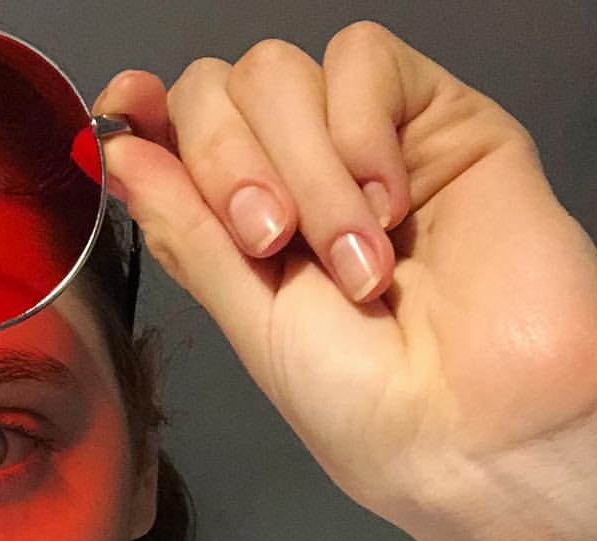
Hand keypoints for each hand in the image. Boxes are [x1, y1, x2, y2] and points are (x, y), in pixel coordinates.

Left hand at [94, 21, 596, 540]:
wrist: (476, 423)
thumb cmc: (360, 400)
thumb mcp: (249, 320)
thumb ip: (188, 231)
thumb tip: (120, 154)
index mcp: (240, 228)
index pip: (178, 135)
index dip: (144, 112)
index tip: (125, 107)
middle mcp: (294, 177)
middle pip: (219, 91)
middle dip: (228, 164)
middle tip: (270, 243)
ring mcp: (364, 143)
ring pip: (282, 73)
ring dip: (305, 170)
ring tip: (353, 259)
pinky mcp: (437, 119)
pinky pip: (364, 61)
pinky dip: (359, 131)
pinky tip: (391, 205)